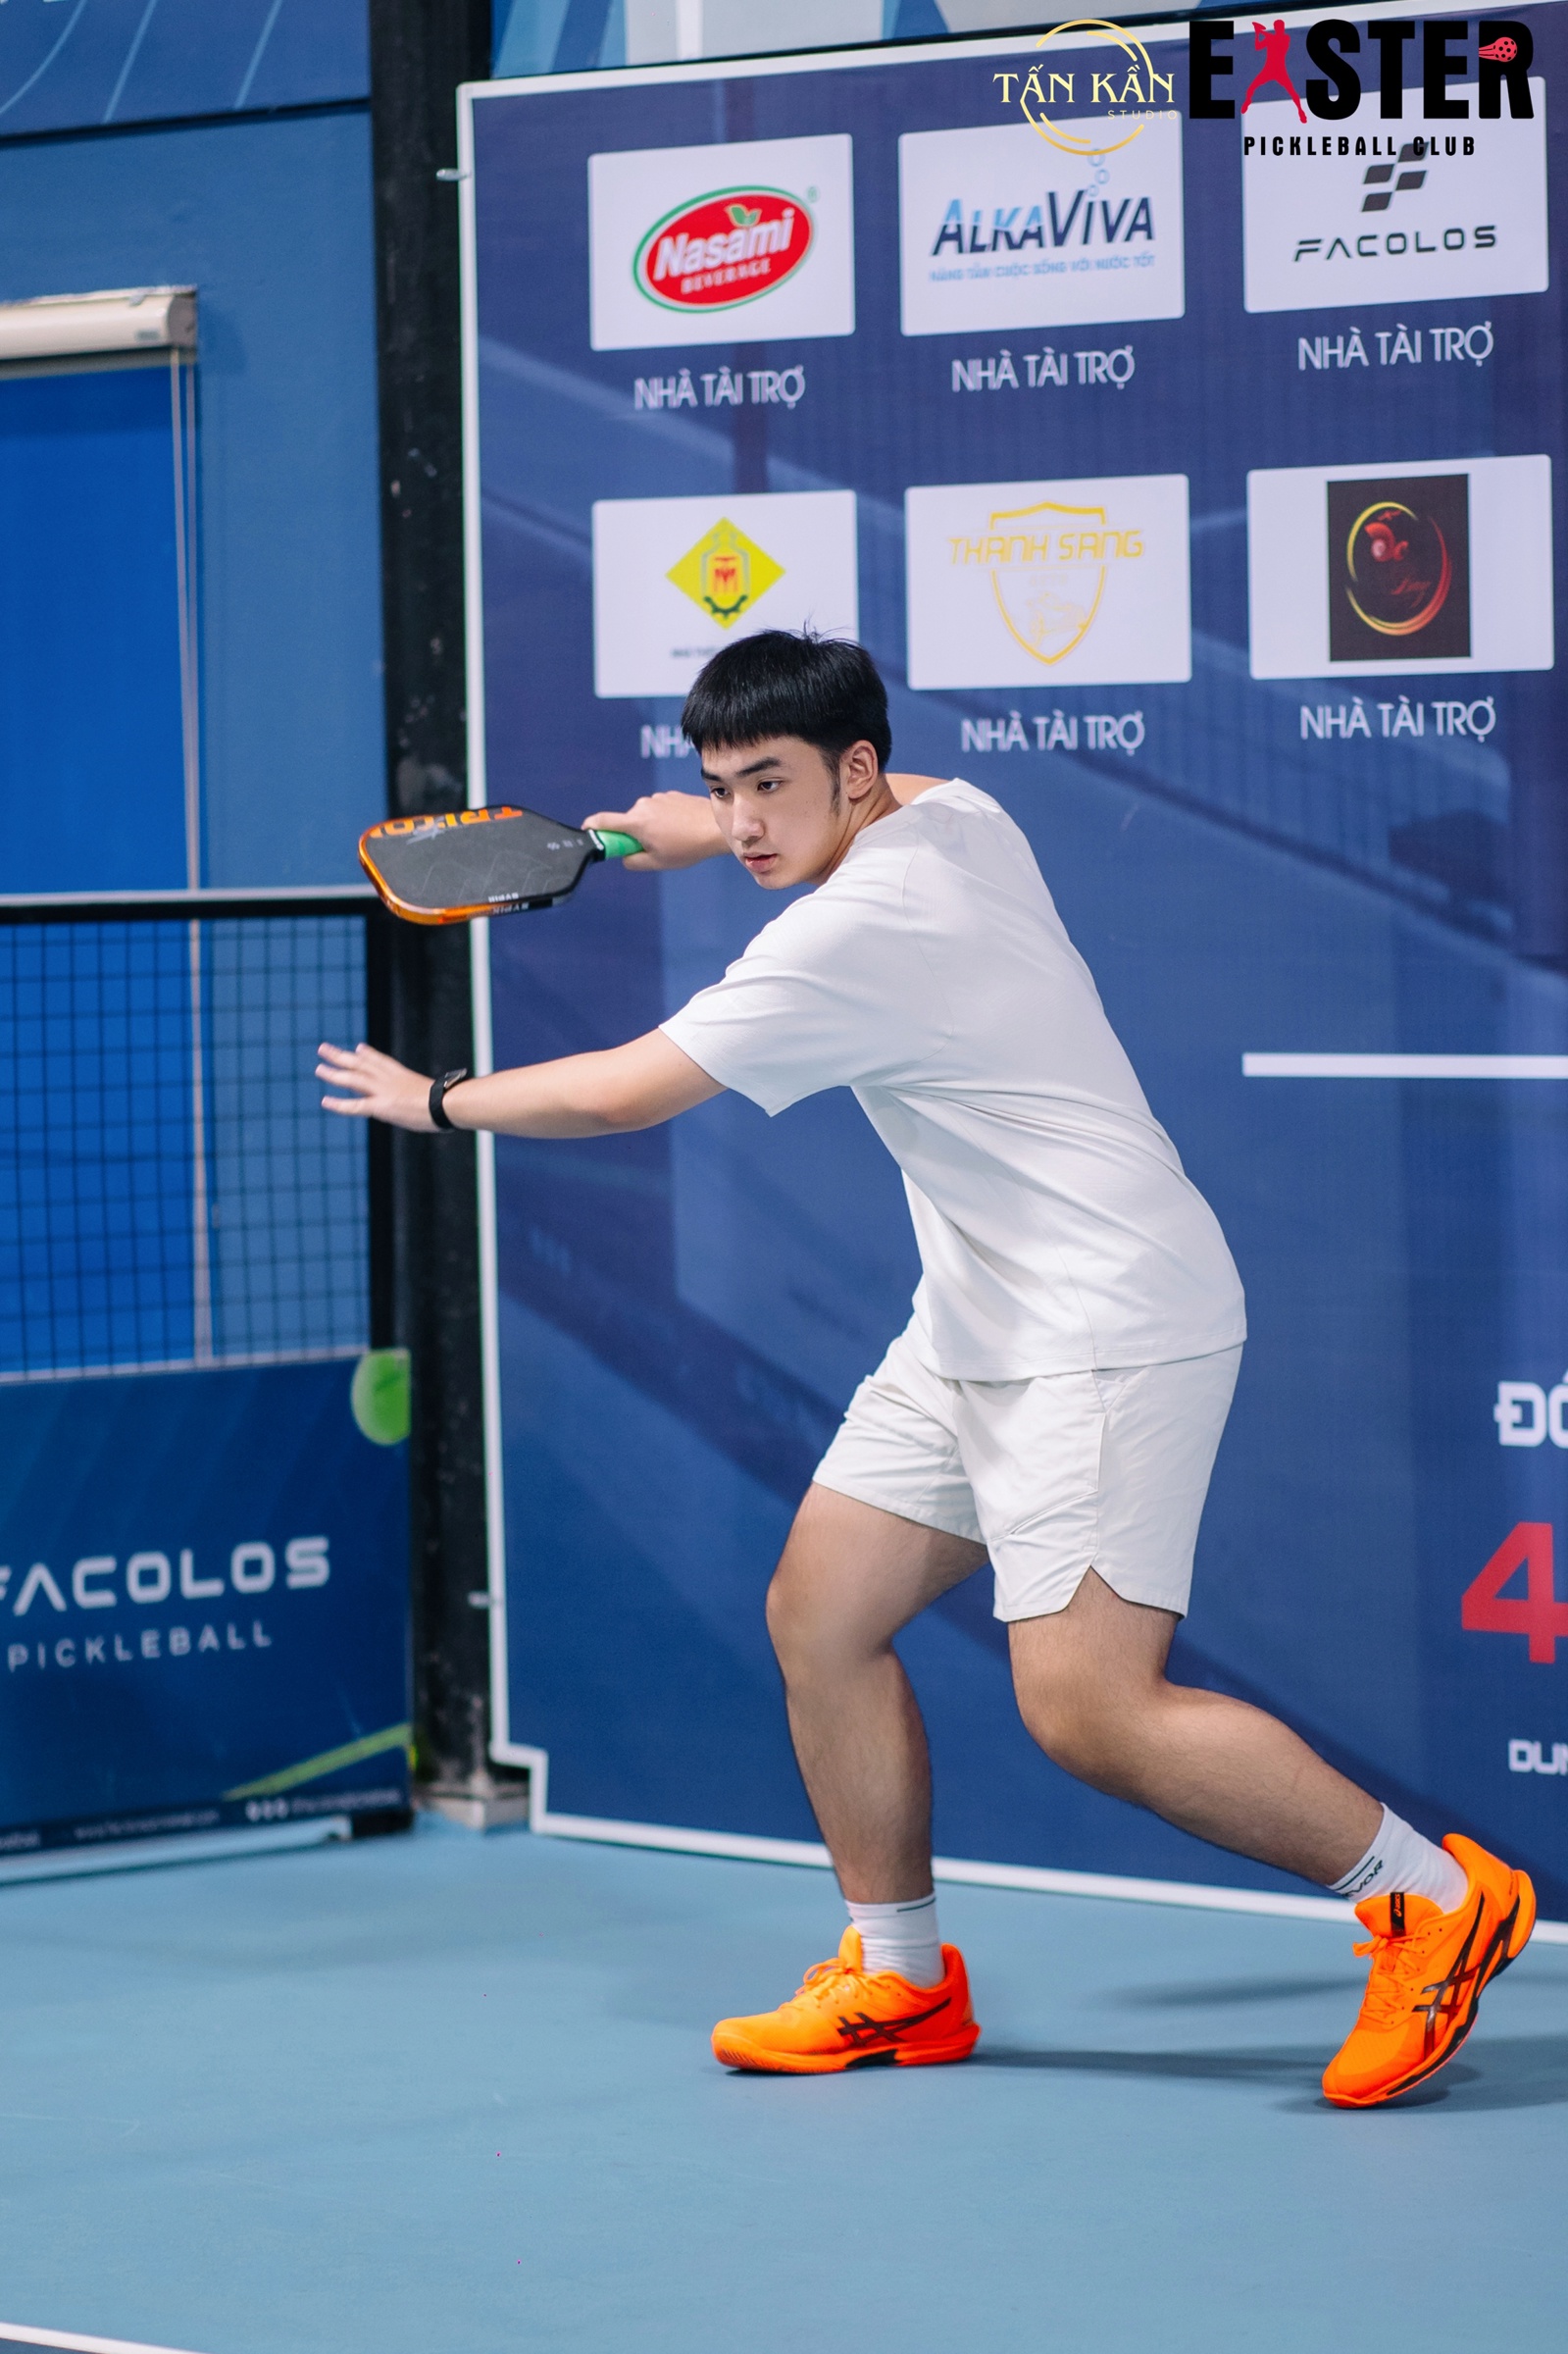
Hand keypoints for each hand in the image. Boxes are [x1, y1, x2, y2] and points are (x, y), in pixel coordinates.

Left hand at [317, 1041, 436, 1129]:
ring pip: (353, 1078)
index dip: (368, 1054)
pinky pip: (355, 1105)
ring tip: (319, 1068)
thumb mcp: (434, 1092)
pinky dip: (339, 1104)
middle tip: (324, 1048)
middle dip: (341, 1056)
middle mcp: (389, 1079)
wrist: (446, 1103)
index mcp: (402, 1075)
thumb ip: (426, 1092)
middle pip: (360, 1064)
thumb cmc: (448, 1100)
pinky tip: (325, 1101)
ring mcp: (383, 1091)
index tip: (358, 1048)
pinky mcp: (381, 1106)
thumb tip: (439, 1097)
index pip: (381, 1061)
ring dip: (334, 1073)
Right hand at [582, 790, 724, 869]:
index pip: (603, 821)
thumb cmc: (688, 847)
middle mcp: (643, 805)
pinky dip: (663, 820)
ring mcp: (657, 798)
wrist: (716, 828)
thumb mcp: (656, 862)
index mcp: (636, 822)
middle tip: (652, 850)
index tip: (586, 832)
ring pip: (644, 817)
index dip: (591, 827)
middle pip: (627, 823)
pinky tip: (680, 829)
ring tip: (673, 840)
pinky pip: (658, 810)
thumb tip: (623, 856)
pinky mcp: (669, 795)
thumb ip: (632, 861)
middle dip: (633, 836)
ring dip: (650, 828)